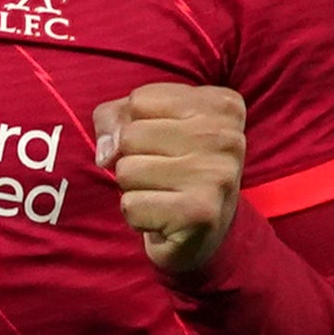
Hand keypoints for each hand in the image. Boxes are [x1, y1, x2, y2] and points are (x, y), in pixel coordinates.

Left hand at [92, 81, 245, 275]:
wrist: (202, 233)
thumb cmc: (172, 168)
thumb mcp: (146, 125)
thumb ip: (115, 118)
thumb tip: (106, 151)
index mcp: (221, 105)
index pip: (139, 100)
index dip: (136, 126)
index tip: (167, 145)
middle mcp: (227, 136)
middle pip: (130, 135)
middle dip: (132, 159)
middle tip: (163, 176)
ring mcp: (216, 175)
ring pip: (127, 170)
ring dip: (134, 189)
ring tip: (163, 195)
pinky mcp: (200, 213)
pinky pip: (131, 206)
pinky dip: (137, 216)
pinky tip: (163, 218)